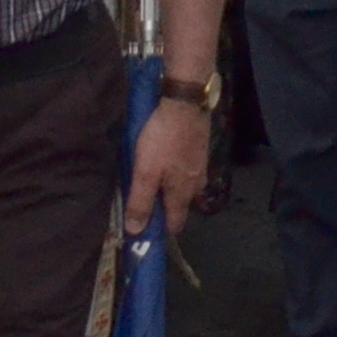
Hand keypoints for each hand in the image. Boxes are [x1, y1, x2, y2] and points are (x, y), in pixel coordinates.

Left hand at [125, 95, 213, 237]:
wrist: (185, 104)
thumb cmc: (163, 140)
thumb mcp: (145, 172)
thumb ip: (141, 202)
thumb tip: (135, 231)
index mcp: (182, 194)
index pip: (175, 224)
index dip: (161, 231)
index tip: (147, 232)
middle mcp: (196, 184)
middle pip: (181, 206)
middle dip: (166, 209)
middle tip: (147, 203)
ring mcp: (201, 166)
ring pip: (186, 187)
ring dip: (172, 190)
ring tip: (155, 182)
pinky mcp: (200, 150)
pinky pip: (188, 171)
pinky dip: (177, 173)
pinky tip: (168, 163)